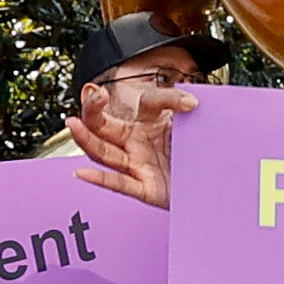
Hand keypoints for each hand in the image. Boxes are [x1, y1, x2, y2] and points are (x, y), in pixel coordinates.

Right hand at [73, 72, 190, 209]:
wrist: (209, 184)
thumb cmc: (198, 153)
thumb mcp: (196, 126)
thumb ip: (189, 112)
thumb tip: (193, 100)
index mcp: (149, 122)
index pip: (147, 103)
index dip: (167, 99)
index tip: (192, 103)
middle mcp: (136, 141)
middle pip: (103, 125)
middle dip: (93, 110)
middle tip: (95, 95)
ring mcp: (137, 164)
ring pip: (103, 152)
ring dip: (86, 139)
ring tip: (73, 124)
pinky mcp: (144, 188)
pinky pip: (118, 183)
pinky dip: (100, 179)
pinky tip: (82, 173)